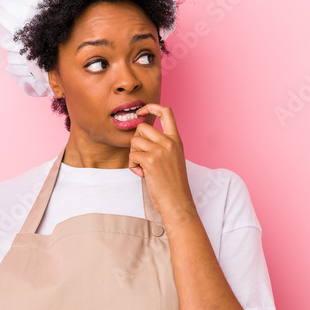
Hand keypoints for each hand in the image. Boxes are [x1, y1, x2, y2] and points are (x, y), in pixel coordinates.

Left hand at [128, 103, 195, 219]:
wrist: (178, 202)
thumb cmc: (173, 184)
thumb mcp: (173, 158)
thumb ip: (162, 145)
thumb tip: (140, 134)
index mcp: (176, 140)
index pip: (166, 112)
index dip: (151, 107)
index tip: (141, 111)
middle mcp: (169, 142)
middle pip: (142, 127)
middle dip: (136, 141)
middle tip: (142, 157)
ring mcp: (160, 151)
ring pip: (134, 141)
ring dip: (133, 155)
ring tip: (143, 168)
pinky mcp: (151, 161)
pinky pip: (132, 155)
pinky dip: (133, 166)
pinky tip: (142, 174)